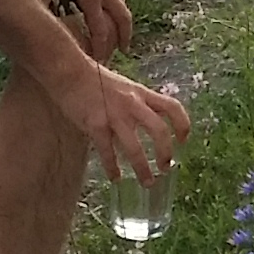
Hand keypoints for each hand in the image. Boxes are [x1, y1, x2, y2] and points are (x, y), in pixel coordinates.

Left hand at [37, 0, 133, 57]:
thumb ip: (42, 0)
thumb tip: (31, 22)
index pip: (100, 29)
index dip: (99, 48)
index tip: (97, 64)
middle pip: (122, 23)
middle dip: (121, 42)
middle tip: (116, 58)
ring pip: (125, 12)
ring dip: (125, 30)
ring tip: (123, 46)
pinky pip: (122, 2)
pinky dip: (122, 16)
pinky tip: (117, 21)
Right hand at [61, 60, 190, 183]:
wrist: (69, 71)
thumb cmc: (94, 78)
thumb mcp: (123, 86)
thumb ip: (134, 102)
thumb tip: (143, 120)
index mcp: (141, 93)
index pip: (172, 107)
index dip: (182, 124)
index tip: (184, 140)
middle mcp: (132, 104)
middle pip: (160, 130)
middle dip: (166, 153)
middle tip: (166, 168)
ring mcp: (114, 115)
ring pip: (135, 148)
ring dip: (143, 169)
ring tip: (147, 182)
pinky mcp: (96, 125)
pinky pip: (108, 152)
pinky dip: (112, 168)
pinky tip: (115, 178)